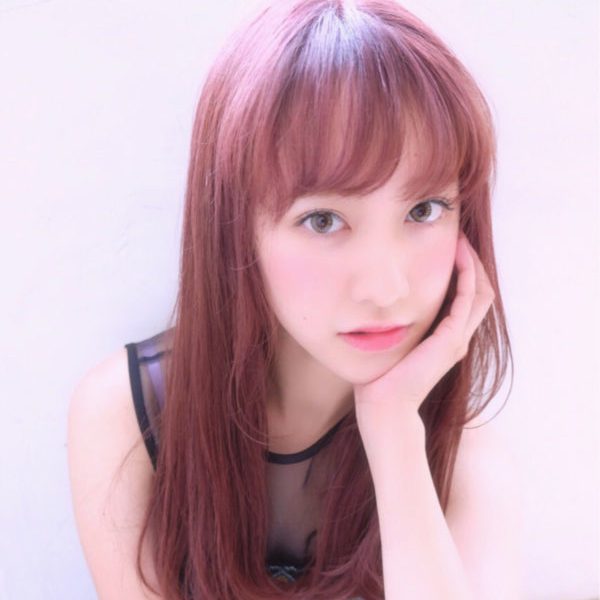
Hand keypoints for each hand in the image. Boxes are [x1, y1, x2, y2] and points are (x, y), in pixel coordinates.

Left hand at [353, 232, 495, 429]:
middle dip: (473, 263)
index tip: (451, 248)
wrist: (383, 407)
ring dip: (472, 264)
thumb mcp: (393, 344)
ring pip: (480, 293)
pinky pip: (466, 301)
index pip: (468, 298)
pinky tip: (455, 258)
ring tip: (460, 241)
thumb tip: (379, 306)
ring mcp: (456, 340)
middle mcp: (457, 339)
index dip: (465, 272)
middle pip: (481, 291)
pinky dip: (465, 277)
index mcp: (447, 339)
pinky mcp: (449, 341)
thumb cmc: (382, 378)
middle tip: (460, 238)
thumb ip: (397, 326)